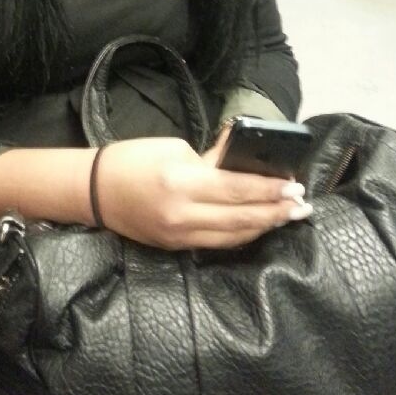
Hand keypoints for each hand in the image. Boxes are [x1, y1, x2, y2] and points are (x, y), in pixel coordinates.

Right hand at [93, 136, 311, 250]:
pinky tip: (258, 226)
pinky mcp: (176, 246)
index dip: (269, 190)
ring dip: (264, 226)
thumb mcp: (174, 148)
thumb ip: (211, 159)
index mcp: (182, 182)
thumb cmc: (132, 159)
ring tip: (287, 216)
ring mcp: (179, 235)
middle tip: (302, 206)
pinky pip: (218, 243)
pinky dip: (242, 235)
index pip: (237, 189)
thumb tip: (242, 162)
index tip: (295, 186)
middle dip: (276, 212)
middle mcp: (183, 214)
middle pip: (241, 218)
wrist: (93, 190)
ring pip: (234, 236)